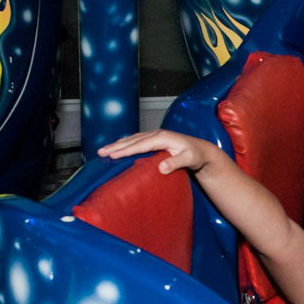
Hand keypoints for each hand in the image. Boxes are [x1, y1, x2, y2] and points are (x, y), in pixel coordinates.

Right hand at [97, 130, 220, 174]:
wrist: (202, 151)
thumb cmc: (196, 155)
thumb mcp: (189, 159)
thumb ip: (176, 163)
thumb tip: (161, 168)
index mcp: (162, 138)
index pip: (140, 145)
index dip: (125, 150)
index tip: (112, 155)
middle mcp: (156, 134)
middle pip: (132, 140)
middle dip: (115, 146)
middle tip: (100, 152)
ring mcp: (155, 136)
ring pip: (132, 139)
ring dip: (117, 145)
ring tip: (104, 151)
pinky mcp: (155, 140)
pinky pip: (136, 141)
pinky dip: (125, 144)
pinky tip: (118, 148)